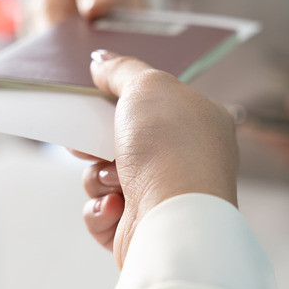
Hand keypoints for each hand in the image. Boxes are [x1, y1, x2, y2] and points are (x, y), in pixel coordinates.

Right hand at [80, 50, 238, 267]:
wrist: (173, 218)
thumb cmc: (170, 148)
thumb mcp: (146, 85)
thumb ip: (122, 69)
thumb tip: (101, 61)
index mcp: (200, 122)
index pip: (156, 104)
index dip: (122, 100)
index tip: (96, 99)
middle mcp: (185, 160)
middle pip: (123, 141)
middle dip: (98, 143)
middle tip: (88, 143)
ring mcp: (164, 196)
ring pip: (105, 177)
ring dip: (99, 177)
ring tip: (116, 180)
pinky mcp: (141, 228)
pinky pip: (103, 212)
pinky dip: (101, 209)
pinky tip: (116, 206)